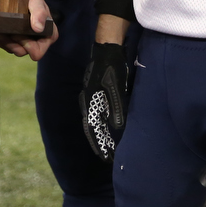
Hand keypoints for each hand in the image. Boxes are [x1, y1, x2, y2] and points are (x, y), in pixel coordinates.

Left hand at [0, 0, 58, 59]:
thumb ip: (39, 12)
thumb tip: (38, 28)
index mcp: (46, 34)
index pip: (38, 51)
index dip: (29, 46)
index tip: (19, 34)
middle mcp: (35, 40)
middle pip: (22, 51)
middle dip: (13, 43)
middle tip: (6, 29)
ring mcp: (22, 40)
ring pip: (10, 48)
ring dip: (2, 40)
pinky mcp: (9, 38)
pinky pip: (1, 43)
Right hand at [81, 41, 129, 161]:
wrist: (108, 48)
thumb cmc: (111, 66)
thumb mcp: (115, 86)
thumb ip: (116, 106)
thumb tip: (117, 127)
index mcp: (88, 101)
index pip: (91, 128)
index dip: (98, 144)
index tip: (105, 157)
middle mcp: (88, 101)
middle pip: (93, 127)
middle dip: (101, 143)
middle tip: (109, 158)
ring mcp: (93, 97)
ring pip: (97, 121)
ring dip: (104, 135)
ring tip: (112, 148)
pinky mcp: (99, 94)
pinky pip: (101, 113)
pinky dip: (106, 124)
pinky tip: (113, 129)